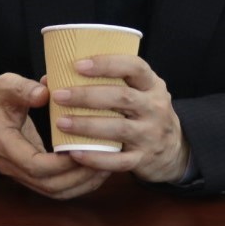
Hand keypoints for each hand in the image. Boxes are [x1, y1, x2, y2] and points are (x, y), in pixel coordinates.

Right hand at [0, 74, 109, 199]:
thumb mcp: (6, 85)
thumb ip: (23, 88)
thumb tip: (45, 93)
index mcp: (3, 143)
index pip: (34, 164)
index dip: (61, 162)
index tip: (83, 148)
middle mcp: (11, 165)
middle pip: (48, 185)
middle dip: (78, 176)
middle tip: (104, 159)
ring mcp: (21, 174)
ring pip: (54, 191)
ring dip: (81, 183)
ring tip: (106, 166)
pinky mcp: (32, 175)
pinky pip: (56, 188)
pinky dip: (77, 183)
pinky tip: (96, 169)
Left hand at [50, 55, 190, 183]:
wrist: (174, 150)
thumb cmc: (143, 112)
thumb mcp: (137, 91)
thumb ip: (105, 83)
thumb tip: (50, 78)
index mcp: (152, 84)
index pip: (134, 66)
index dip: (106, 64)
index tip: (78, 65)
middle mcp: (155, 107)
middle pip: (122, 97)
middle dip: (88, 96)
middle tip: (59, 95)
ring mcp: (151, 134)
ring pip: (119, 128)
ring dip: (87, 125)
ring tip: (61, 123)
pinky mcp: (144, 158)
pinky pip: (119, 161)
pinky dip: (96, 158)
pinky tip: (75, 153)